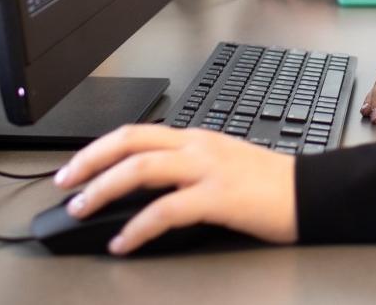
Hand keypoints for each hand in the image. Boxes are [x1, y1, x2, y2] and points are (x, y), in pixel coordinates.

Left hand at [54, 125, 295, 254]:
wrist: (310, 193)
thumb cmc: (270, 186)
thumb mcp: (223, 165)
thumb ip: (187, 170)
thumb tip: (145, 191)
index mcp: (197, 138)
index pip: (137, 132)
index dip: (98, 147)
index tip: (74, 168)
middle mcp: (198, 147)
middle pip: (131, 142)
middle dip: (89, 162)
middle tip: (65, 186)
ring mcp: (209, 169)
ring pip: (142, 168)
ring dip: (103, 190)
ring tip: (82, 210)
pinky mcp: (219, 197)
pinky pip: (166, 210)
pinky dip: (137, 227)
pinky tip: (124, 242)